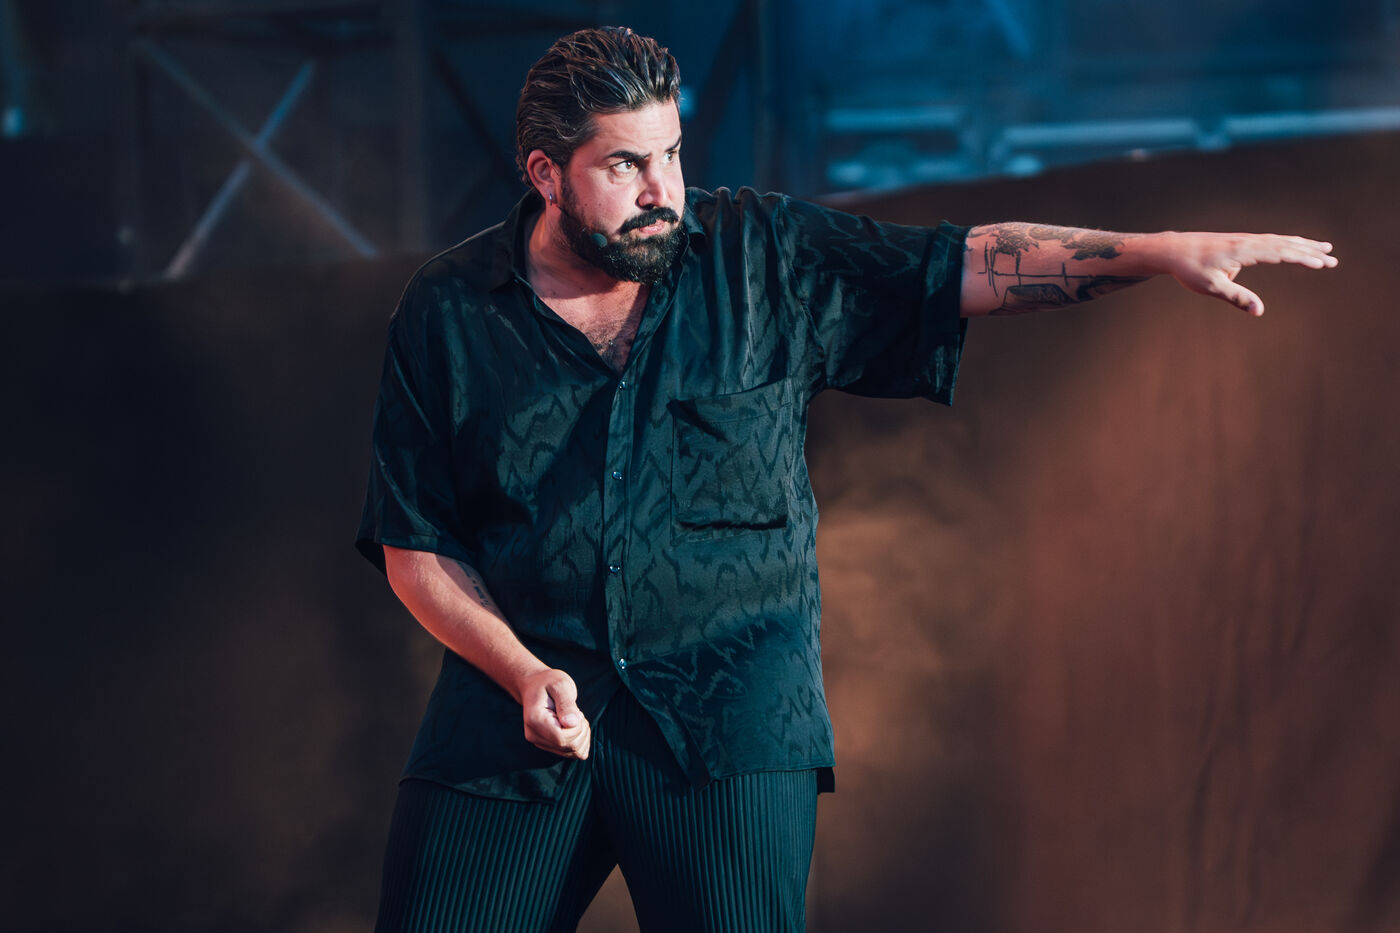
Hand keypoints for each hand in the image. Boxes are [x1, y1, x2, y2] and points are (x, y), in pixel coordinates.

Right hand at [518, 668, 590, 758]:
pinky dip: (580, 741)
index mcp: (534, 720)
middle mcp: (534, 735)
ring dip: (582, 736)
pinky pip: (571, 753)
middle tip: (578, 713)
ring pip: (572, 752)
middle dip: (582, 731)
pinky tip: (575, 726)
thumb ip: (566, 704)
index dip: (577, 728)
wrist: (535, 685)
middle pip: (568, 747)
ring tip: (576, 718)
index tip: (578, 712)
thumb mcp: (560, 685)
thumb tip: (572, 724)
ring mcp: (539, 742)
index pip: (562, 738)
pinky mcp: (547, 745)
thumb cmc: (549, 682)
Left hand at [1157, 231, 1336, 315]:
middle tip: (1334, 259)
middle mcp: (1248, 242)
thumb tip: (1259, 311)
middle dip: (1310, 253)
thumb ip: (1237, 298)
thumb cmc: (1190, 270)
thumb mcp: (1212, 287)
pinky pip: (1270, 240)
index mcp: (1244, 251)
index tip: (1323, 264)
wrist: (1173, 250)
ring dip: (1303, 244)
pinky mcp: (1240, 241)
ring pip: (1280, 240)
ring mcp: (1245, 239)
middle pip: (1286, 245)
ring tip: (1324, 247)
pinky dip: (1286, 242)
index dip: (1303, 259)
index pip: (1280, 254)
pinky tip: (1293, 245)